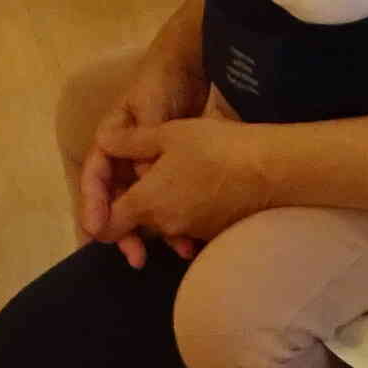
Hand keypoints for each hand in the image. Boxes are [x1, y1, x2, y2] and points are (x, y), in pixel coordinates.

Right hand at [75, 44, 210, 262]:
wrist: (192, 65)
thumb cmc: (163, 81)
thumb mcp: (151, 107)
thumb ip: (142, 141)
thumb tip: (141, 179)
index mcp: (112, 137)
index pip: (96, 175)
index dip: (93, 203)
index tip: (95, 230)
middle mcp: (126, 154)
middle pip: (117, 197)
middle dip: (122, 228)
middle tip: (133, 257)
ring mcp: (148, 163)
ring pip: (142, 203)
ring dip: (151, 229)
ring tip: (167, 254)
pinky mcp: (171, 170)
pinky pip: (166, 200)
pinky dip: (173, 218)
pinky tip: (187, 238)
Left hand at [103, 111, 284, 250]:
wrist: (268, 170)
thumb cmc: (214, 147)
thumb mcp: (169, 134)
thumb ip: (132, 142)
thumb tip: (105, 144)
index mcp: (146, 202)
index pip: (109, 226)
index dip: (99, 220)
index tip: (99, 213)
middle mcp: (165, 224)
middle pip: (138, 223)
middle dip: (136, 208)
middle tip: (147, 180)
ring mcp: (191, 232)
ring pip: (165, 224)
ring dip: (164, 208)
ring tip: (178, 178)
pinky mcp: (213, 233)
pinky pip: (189, 226)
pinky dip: (187, 212)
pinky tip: (200, 188)